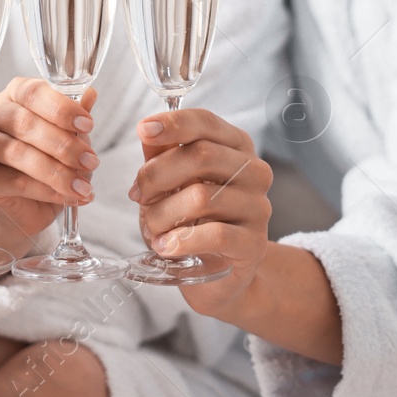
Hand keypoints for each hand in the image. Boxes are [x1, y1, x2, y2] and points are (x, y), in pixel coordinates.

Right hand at [0, 77, 98, 253]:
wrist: (26, 207)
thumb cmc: (48, 164)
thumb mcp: (69, 139)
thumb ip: (75, 118)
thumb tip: (90, 94)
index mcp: (14, 96)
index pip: (32, 92)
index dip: (61, 107)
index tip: (87, 124)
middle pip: (23, 122)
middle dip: (63, 144)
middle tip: (91, 161)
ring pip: (19, 153)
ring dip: (58, 172)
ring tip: (83, 186)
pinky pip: (17, 182)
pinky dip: (49, 191)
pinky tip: (71, 197)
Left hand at [130, 107, 272, 317]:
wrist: (219, 274)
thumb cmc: (192, 220)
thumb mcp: (172, 182)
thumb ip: (162, 154)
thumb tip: (147, 130)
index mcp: (235, 146)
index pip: (206, 122)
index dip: (173, 123)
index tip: (142, 129)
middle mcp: (254, 171)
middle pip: (201, 155)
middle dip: (157, 175)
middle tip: (138, 195)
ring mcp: (258, 207)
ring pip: (201, 197)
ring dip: (162, 213)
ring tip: (152, 227)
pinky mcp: (254, 243)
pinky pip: (214, 234)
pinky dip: (181, 240)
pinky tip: (164, 246)